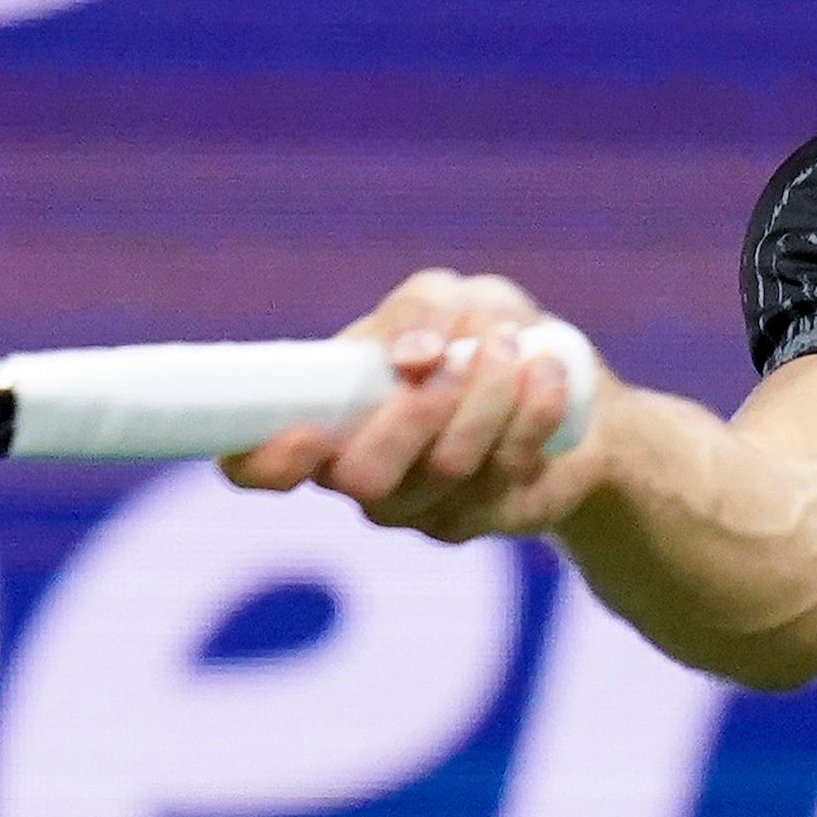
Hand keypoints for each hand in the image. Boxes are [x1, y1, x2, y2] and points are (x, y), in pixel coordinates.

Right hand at [220, 267, 599, 539]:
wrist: (560, 379)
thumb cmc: (478, 333)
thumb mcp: (448, 298)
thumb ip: (419, 310)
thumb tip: (410, 357)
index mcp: (324, 419)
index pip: (255, 466)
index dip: (265, 462)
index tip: (307, 430)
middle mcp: (362, 474)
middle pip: (361, 478)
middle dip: (415, 413)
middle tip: (459, 358)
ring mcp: (421, 507)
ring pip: (443, 472)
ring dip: (485, 399)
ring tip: (510, 346)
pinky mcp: (484, 518)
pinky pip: (502, 477)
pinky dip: (530, 415)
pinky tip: (545, 375)